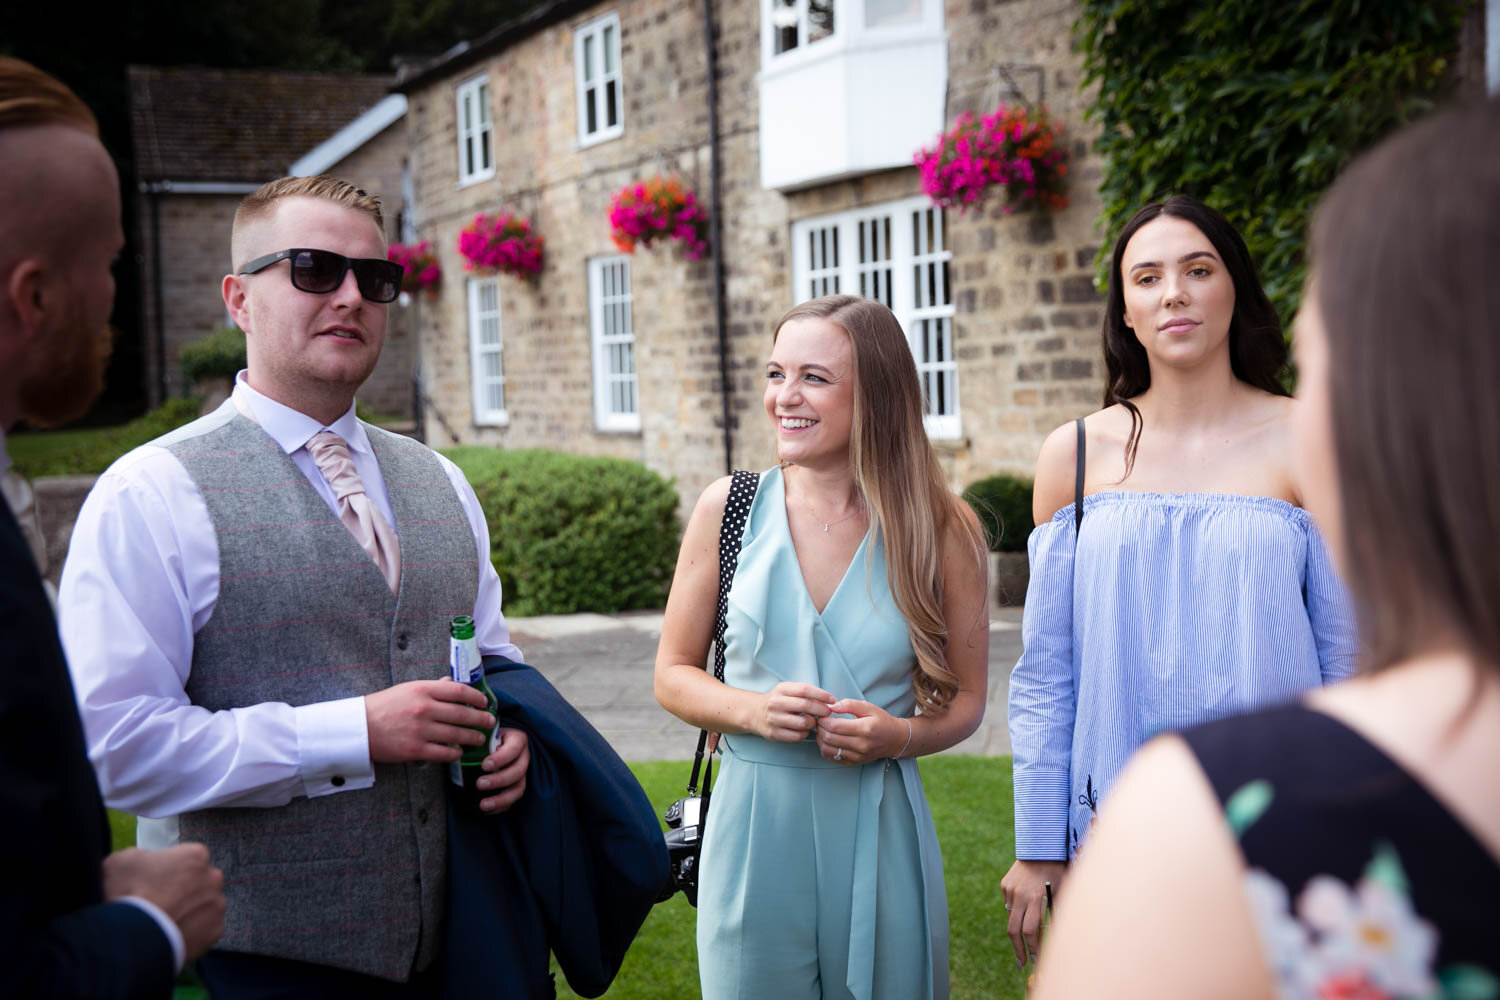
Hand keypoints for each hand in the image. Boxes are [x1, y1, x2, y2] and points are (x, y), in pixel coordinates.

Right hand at [102, 843, 225, 962]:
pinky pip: (206, 930)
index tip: (155, 882)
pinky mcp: (216, 931)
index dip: (169, 871)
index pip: (187, 858)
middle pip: (200, 881)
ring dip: (190, 911)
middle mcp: (214, 877)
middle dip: (184, 890)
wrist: (134, 937)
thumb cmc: (128, 895)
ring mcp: (217, 905)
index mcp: (196, 855)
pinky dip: (193, 933)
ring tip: (165, 922)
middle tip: (161, 903)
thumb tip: (143, 862)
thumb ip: (140, 855)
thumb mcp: (122, 861)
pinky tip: (172, 935)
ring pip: (205, 906)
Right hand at [365, 680, 494, 763]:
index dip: (476, 697)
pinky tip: (459, 752)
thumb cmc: (384, 706)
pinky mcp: (415, 750)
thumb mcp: (408, 689)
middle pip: (462, 714)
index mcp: (423, 690)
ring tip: (480, 738)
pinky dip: (455, 753)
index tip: (484, 702)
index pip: (459, 691)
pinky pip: (443, 753)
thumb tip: (453, 684)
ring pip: (457, 735)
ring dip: (472, 737)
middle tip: (490, 722)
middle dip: (480, 719)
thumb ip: (433, 687)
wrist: (359, 727)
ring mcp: (420, 730)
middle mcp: (424, 709)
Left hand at [475, 727, 529, 812]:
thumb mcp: (486, 730)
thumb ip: (477, 734)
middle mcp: (524, 757)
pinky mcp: (518, 786)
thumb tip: (457, 743)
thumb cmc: (489, 736)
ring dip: (501, 799)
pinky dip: (500, 807)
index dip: (500, 759)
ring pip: (518, 789)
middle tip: (479, 784)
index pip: (513, 749)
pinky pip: (513, 800)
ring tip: (483, 805)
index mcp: (518, 740)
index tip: (483, 765)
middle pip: (517, 772)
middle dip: (499, 780)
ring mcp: (522, 773)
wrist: (498, 742)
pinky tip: (485, 810)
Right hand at [754, 682, 834, 741]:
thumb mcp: (787, 690)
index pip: (805, 690)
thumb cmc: (778, 701)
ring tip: (814, 722)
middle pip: (805, 706)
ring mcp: (773, 719)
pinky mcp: (773, 733)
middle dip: (821, 710)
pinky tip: (805, 730)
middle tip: (828, 713)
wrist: (754, 713)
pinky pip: (796, 736)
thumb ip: (805, 693)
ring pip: (803, 723)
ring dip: (813, 723)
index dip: (821, 695)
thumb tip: (828, 701)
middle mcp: (776, 703)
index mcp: (781, 690)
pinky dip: (805, 733)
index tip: (832, 700)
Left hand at [815, 698, 901, 764]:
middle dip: (820, 728)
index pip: (834, 726)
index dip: (823, 719)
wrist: (895, 740)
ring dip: (820, 739)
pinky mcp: (854, 762)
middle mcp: (861, 745)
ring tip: (822, 730)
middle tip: (820, 721)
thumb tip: (832, 706)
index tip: (822, 714)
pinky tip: (827, 740)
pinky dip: (824, 748)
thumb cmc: (881, 721)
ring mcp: (857, 756)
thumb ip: (849, 704)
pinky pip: (832, 758)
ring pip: (827, 750)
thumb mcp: (869, 707)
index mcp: (864, 729)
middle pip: (829, 738)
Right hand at [1000, 858, 1065, 967]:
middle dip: (1018, 950)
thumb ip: (1055, 914)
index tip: (1036, 961)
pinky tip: (1028, 902)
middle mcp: (1020, 895)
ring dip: (1020, 927)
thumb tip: (1052, 939)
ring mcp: (1010, 889)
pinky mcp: (1004, 884)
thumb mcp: (1061, 893)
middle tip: (1022, 963)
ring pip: (1011, 917)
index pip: (1031, 931)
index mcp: (1036, 897)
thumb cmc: (1058, 872)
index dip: (1033, 948)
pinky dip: (1017, 909)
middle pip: (1014, 930)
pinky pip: (1009, 904)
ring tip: (1030, 927)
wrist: (1042, 848)